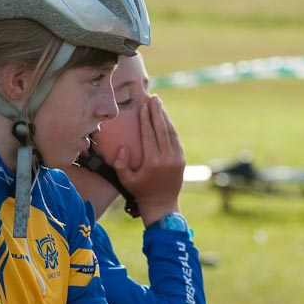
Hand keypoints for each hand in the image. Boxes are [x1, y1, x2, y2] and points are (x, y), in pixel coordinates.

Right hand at [112, 95, 184, 225]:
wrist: (162, 204)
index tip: (143, 106)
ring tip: (159, 105)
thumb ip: (121, 164)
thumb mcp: (126, 180)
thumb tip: (124, 147)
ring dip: (165, 117)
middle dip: (157, 112)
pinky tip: (165, 119)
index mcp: (153, 162)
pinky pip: (176, 139)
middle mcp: (167, 158)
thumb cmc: (140, 191)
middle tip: (154, 98)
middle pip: (162, 129)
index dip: (146, 118)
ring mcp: (177, 158)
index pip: (149, 134)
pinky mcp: (182, 159)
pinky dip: (170, 127)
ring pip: (171, 132)